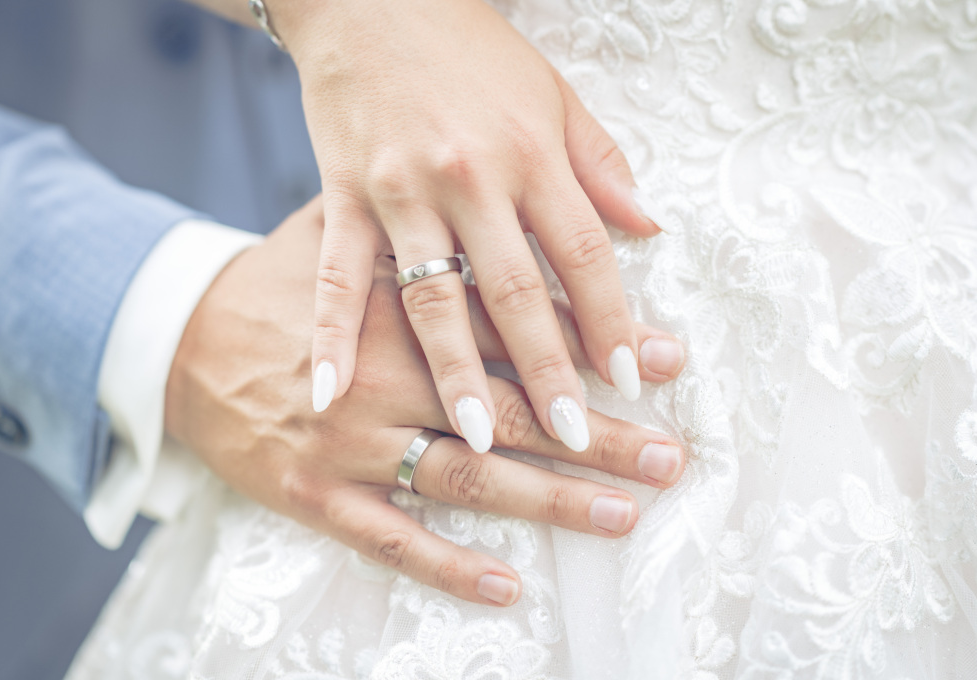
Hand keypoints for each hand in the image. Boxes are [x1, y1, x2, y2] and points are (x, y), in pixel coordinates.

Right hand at [165, 196, 685, 605]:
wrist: (176, 337)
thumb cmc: (277, 280)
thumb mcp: (343, 223)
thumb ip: (427, 222)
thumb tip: (506, 209)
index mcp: (401, 300)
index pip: (519, 325)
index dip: (594, 342)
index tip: (664, 358)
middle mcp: (387, 373)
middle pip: (511, 408)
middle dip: (597, 435)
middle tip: (669, 456)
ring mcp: (352, 440)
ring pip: (466, 478)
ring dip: (548, 501)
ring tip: (622, 515)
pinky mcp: (315, 491)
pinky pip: (390, 536)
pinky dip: (448, 565)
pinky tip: (507, 584)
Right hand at [270, 0, 680, 454]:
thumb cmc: (470, 48)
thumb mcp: (551, 94)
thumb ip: (600, 166)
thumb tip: (648, 227)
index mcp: (529, 152)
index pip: (583, 253)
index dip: (611, 319)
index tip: (630, 379)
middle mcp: (469, 178)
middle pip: (516, 291)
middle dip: (548, 371)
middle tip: (574, 438)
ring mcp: (401, 192)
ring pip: (434, 299)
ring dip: (456, 374)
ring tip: (477, 440)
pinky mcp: (344, 197)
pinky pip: (340, 276)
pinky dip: (331, 334)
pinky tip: (328, 391)